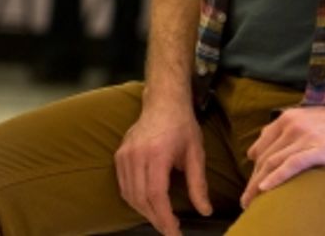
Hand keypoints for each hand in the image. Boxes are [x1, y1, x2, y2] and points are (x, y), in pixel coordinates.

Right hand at [114, 101, 211, 235]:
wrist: (163, 102)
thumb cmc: (182, 126)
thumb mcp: (196, 154)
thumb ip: (198, 184)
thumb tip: (204, 210)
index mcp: (157, 154)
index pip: (157, 195)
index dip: (165, 218)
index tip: (175, 232)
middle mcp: (137, 155)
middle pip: (141, 198)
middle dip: (156, 219)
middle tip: (171, 230)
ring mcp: (125, 154)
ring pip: (130, 195)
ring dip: (145, 212)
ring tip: (162, 219)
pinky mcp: (120, 155)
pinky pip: (123, 185)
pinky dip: (134, 200)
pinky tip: (147, 204)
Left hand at [242, 105, 324, 205]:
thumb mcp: (308, 119)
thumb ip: (286, 129)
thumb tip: (262, 141)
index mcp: (287, 118)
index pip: (263, 148)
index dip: (254, 170)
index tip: (251, 187)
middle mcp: (292, 125)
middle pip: (265, 158)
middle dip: (252, 181)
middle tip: (245, 200)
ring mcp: (306, 137)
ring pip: (274, 162)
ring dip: (258, 185)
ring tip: (251, 202)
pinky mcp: (320, 149)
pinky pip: (292, 164)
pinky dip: (276, 177)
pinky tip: (265, 188)